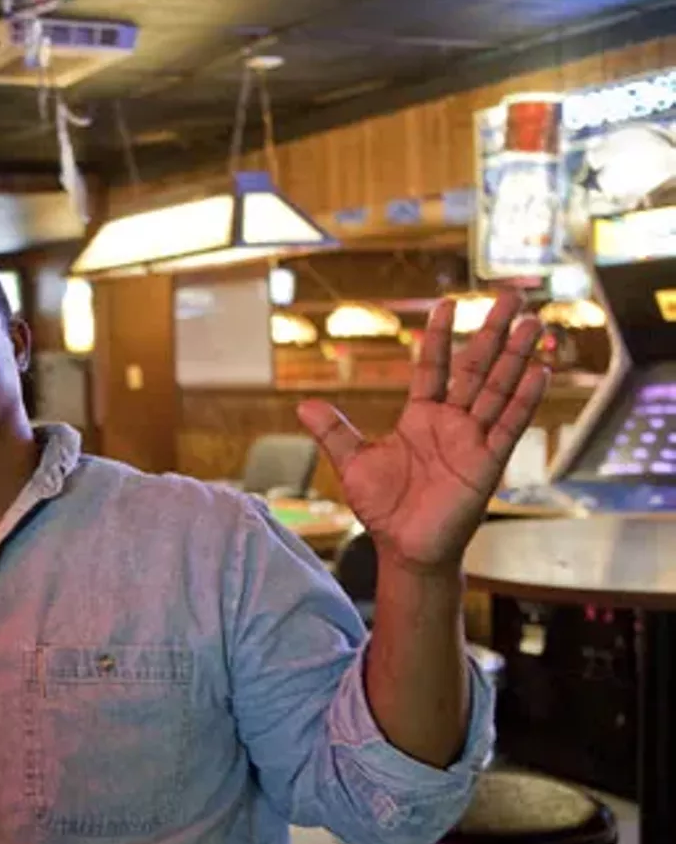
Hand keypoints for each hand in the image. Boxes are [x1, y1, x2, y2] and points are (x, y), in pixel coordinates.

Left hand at [297, 293, 548, 572]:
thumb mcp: (353, 463)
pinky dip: (523, 400)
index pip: (433, 366)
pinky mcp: (487, 462)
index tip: (448, 303)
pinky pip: (509, 426)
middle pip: (476, 367)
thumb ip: (333, 431)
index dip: (440, 336)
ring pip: (498, 389)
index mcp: (420, 417)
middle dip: (493, 331)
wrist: (405, 547)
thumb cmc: (384, 507)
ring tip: (535, 322)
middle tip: (512, 295)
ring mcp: (473, 439)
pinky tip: (539, 372)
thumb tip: (303, 404)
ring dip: (517, 356)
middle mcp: (451, 422)